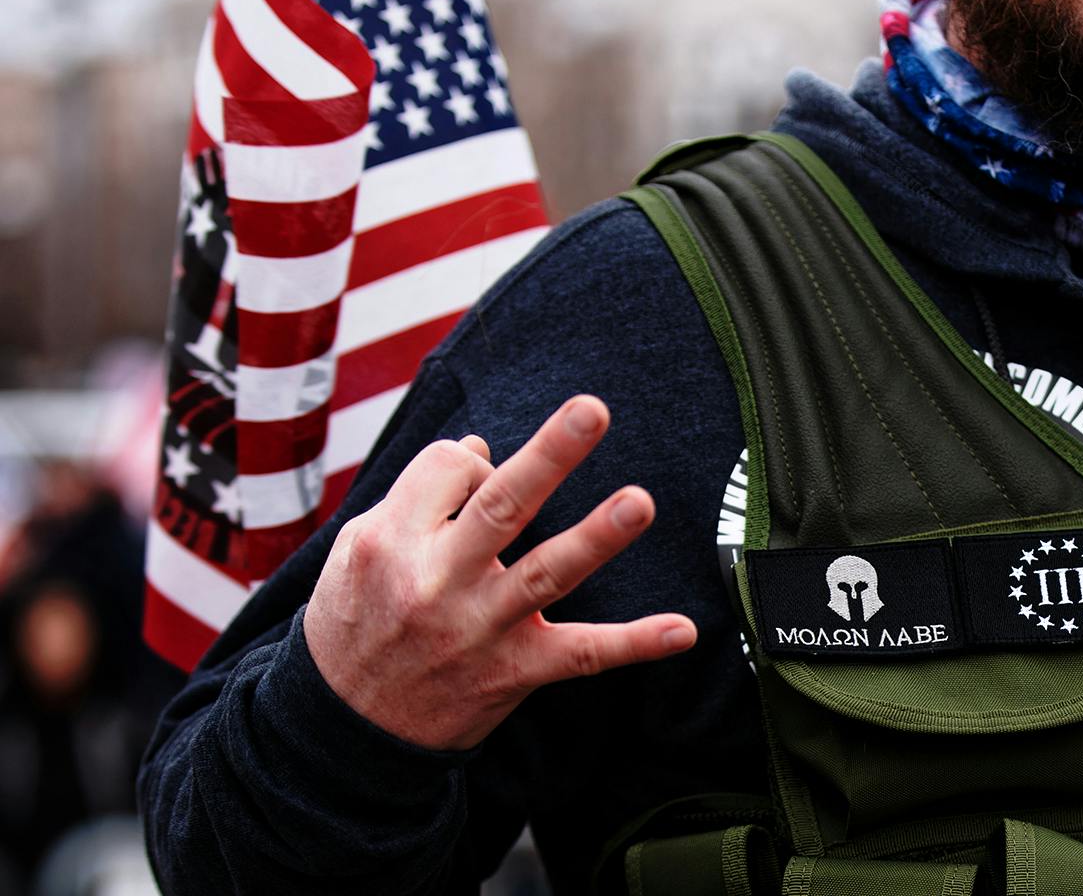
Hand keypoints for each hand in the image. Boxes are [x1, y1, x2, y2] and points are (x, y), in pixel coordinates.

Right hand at [302, 395, 695, 750]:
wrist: (339, 734)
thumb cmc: (355, 622)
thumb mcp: (357, 552)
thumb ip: (416, 498)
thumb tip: (481, 449)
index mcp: (391, 542)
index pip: (452, 469)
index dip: (471, 465)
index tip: (472, 481)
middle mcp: (437, 582)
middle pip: (501, 505)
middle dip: (549, 456)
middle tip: (592, 409)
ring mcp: (479, 629)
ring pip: (545, 572)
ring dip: (596, 537)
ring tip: (639, 501)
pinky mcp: (513, 672)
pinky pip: (581, 656)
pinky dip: (634, 643)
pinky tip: (683, 630)